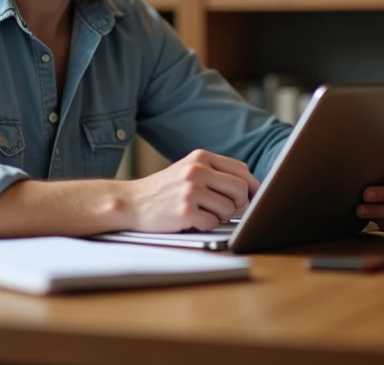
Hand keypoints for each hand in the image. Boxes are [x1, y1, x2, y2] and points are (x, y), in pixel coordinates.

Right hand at [123, 149, 261, 232]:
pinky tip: (189, 220)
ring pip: (229, 210)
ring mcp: (190, 191)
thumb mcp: (188, 169)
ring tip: (199, 212)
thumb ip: (217, 172)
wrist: (131, 202)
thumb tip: (252, 188)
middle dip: (238, 204)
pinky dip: (204, 226)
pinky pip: (212, 224)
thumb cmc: (164, 189)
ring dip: (218, 216)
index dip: (250, 187)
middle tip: (223, 208)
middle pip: (240, 190)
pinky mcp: (185, 212)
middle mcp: (196, 171)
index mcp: (200, 157)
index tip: (249, 198)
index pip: (241, 170)